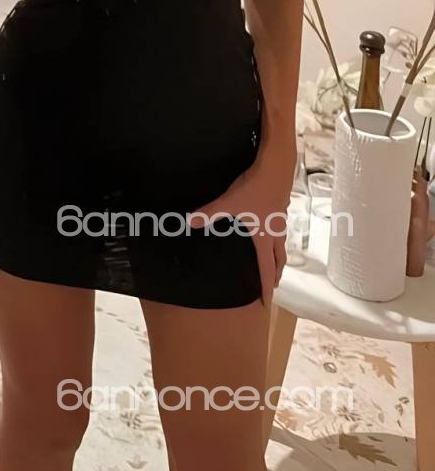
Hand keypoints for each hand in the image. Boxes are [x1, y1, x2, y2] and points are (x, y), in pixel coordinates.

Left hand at [186, 157, 293, 308]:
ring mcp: (280, 221)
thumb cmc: (255, 189)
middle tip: (272, 285)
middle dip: (275, 274)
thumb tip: (189, 223)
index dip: (266, 287)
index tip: (267, 303)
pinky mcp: (280, 208)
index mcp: (265, 238)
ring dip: (278, 258)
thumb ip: (209, 214)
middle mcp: (276, 233)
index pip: (266, 269)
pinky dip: (276, 240)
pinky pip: (280, 231)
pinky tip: (269, 232)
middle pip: (279, 260)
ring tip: (273, 263)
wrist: (277, 168)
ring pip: (282, 246)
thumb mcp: (229, 202)